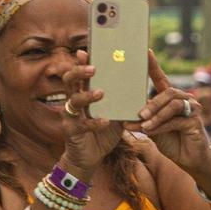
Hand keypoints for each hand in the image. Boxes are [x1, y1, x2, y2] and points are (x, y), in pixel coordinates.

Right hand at [59, 51, 125, 179]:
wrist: (90, 159)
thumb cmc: (102, 134)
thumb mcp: (116, 115)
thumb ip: (122, 102)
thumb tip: (141, 87)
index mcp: (83, 94)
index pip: (80, 74)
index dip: (81, 62)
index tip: (87, 50)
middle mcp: (73, 102)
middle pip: (69, 80)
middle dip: (79, 72)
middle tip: (93, 68)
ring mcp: (70, 117)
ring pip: (73, 100)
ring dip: (87, 95)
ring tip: (101, 92)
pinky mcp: (71, 132)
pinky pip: (81, 125)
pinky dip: (94, 122)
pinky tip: (105, 121)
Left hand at [138, 51, 210, 172]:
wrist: (189, 159)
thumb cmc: (171, 141)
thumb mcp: (153, 128)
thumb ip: (143, 120)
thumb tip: (124, 118)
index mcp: (171, 98)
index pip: (161, 78)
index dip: (153, 65)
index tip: (145, 52)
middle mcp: (184, 100)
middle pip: (167, 92)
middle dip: (152, 102)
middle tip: (139, 113)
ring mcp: (192, 110)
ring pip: (173, 105)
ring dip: (156, 114)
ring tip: (144, 125)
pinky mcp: (196, 122)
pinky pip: (176, 120)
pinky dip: (161, 126)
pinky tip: (151, 132)